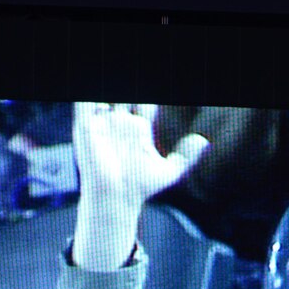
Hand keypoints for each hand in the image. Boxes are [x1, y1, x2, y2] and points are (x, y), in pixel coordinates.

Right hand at [71, 104, 208, 270]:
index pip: (144, 101)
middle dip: (130, 91)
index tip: (159, 98)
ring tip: (122, 94)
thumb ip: (187, 156)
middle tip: (139, 91)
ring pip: (106, 96)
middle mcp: (120, 123)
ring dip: (112, 91)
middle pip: (124, 95)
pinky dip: (91, 98)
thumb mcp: (170, 171)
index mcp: (138, 127)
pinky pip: (85, 103)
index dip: (149, 97)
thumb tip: (204, 140)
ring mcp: (103, 124)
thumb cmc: (140, 187)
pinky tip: (103, 99)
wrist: (116, 198)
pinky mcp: (86, 127)